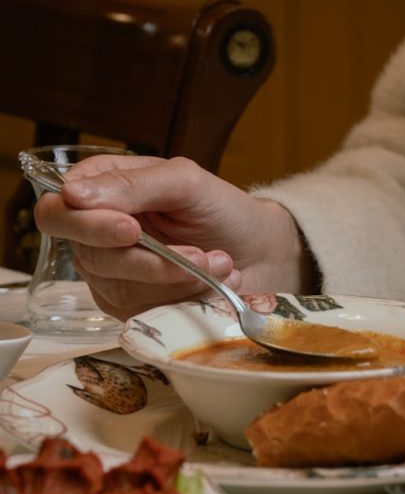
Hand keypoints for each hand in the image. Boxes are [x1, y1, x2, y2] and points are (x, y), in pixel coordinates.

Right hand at [34, 154, 308, 321]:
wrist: (259, 253)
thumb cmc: (221, 210)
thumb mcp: (185, 182)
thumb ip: (133, 185)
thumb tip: (73, 194)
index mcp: (101, 192)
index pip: (56, 212)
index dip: (85, 225)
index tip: (130, 229)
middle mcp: (97, 235)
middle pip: (88, 256)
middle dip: (149, 261)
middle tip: (198, 255)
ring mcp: (113, 275)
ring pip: (119, 288)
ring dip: (177, 279)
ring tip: (220, 263)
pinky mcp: (133, 307)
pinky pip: (143, 310)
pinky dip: (184, 297)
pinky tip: (214, 282)